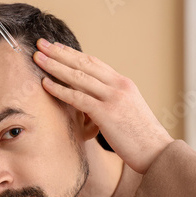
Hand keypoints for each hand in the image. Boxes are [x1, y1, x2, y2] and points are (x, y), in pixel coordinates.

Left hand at [33, 39, 173, 173]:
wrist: (158, 152)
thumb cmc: (141, 136)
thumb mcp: (127, 110)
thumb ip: (110, 100)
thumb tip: (90, 99)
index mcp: (123, 83)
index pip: (93, 62)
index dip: (72, 53)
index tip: (55, 46)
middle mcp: (119, 85)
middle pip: (83, 63)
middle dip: (59, 53)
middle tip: (40, 44)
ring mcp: (113, 98)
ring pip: (78, 77)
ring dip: (55, 66)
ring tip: (37, 58)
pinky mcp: (107, 114)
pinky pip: (78, 98)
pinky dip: (60, 89)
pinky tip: (45, 84)